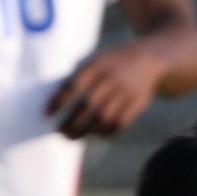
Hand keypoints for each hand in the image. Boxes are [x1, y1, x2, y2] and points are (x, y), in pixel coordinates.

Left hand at [46, 43, 162, 139]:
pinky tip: (95, 135)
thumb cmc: (112, 63)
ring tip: (74, 136)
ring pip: (104, 118)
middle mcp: (112, 79)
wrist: (149, 59)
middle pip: (89, 106)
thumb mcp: (96, 61)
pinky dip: (106, 132)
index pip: (74, 86)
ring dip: (87, 131)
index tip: (46, 115)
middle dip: (72, 122)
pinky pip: (121, 123)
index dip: (59, 101)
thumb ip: (79, 77)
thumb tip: (56, 101)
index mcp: (97, 65)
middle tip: (60, 132)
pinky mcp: (139, 103)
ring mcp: (127, 92)